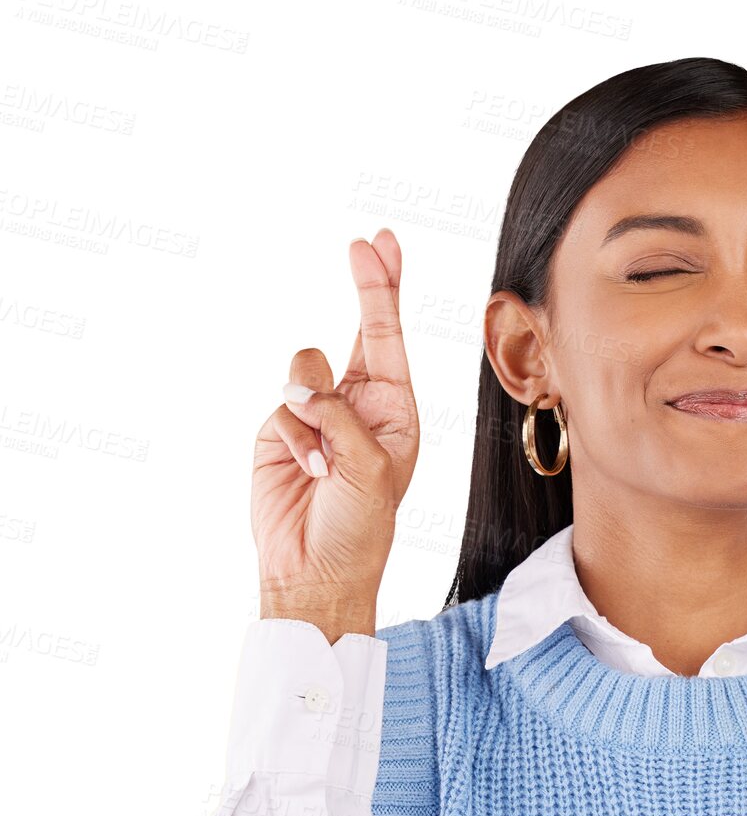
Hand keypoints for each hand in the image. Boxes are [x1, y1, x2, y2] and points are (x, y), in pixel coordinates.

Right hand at [252, 229, 419, 632]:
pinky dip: (295, 437)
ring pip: (307, 368)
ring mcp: (317, 415)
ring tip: (328, 460)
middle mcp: (359, 405)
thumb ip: (341, 416)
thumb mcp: (372, 468)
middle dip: (366, 289)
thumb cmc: (361, 527)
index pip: (391, 340)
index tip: (382, 245)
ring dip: (316, 408)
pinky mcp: (281, 430)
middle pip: (358, 331)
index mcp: (396, 411)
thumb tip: (301, 386)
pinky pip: (282, 407)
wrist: (316, 571)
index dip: (386, 291)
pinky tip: (308, 472)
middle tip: (364, 244)